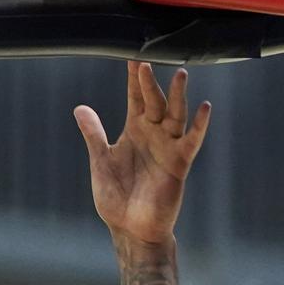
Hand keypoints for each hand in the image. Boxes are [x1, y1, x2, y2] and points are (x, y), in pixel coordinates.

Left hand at [74, 61, 211, 244]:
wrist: (130, 228)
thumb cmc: (116, 196)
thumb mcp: (100, 160)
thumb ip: (93, 134)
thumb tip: (79, 108)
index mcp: (134, 131)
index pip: (135, 99)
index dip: (133, 80)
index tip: (131, 56)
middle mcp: (153, 135)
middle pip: (153, 102)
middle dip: (150, 83)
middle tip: (145, 61)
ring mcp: (168, 148)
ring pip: (174, 116)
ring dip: (177, 96)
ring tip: (179, 73)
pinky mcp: (179, 164)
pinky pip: (192, 141)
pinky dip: (200, 126)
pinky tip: (204, 107)